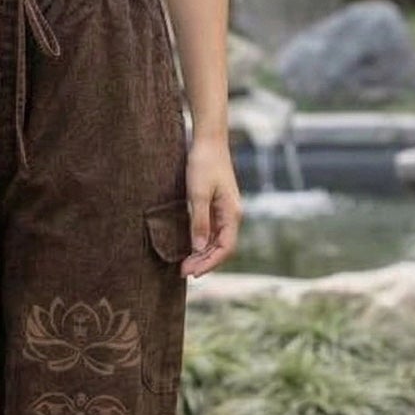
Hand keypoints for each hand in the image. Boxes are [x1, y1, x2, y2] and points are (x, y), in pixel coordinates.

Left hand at [182, 135, 240, 277]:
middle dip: (204, 262)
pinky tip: (191, 248)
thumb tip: (199, 247)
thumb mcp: (197, 193)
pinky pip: (213, 231)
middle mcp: (232, 215)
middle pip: (222, 247)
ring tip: (185, 265)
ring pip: (217, 241)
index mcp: (232, 214)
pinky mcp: (217, 206)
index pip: (226, 248)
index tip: (192, 272)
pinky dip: (202, 242)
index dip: (210, 263)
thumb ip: (199, 221)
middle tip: (182, 272)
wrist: (208, 141)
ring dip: (203, 254)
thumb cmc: (203, 164)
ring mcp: (225, 211)